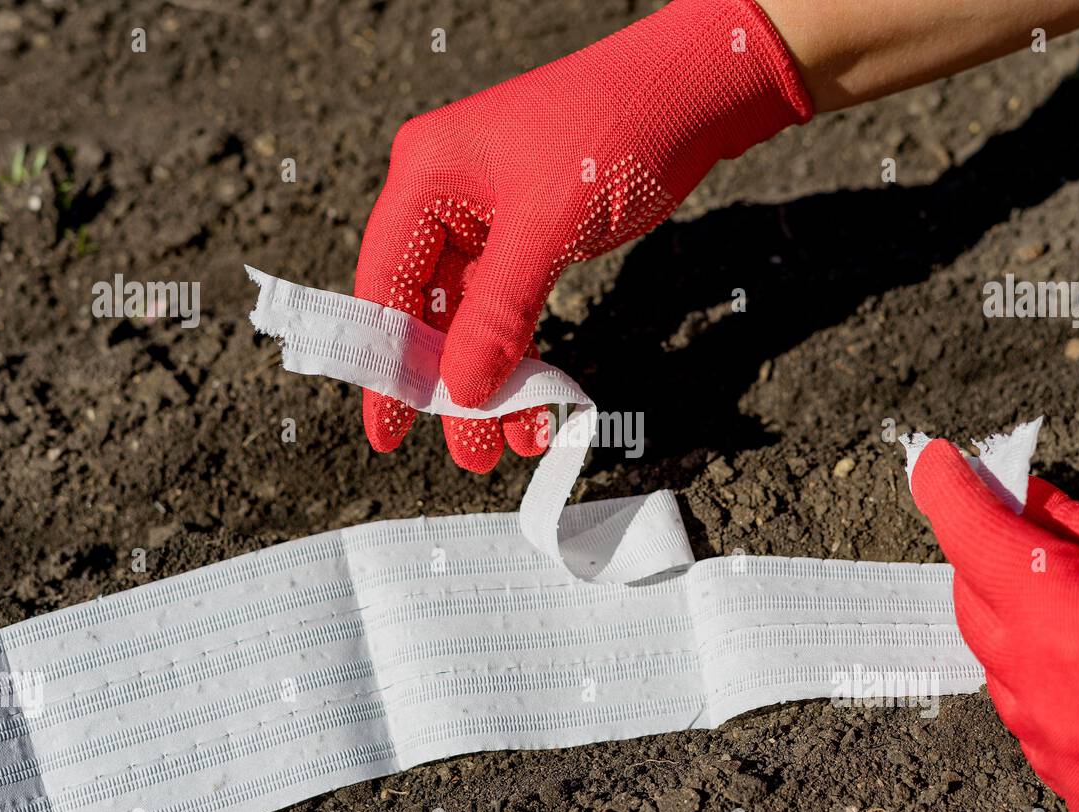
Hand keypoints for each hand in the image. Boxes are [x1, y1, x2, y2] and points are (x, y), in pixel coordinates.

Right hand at [355, 0, 810, 470]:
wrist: (693, 91)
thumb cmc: (616, 130)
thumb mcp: (549, 228)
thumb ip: (500, 314)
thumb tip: (464, 392)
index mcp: (427, 176)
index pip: (387, 286)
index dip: (386, 364)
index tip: (389, 432)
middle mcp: (445, 194)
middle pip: (429, 310)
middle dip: (451, 386)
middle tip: (470, 454)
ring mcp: (487, 214)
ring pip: (473, 317)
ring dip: (494, 379)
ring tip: (511, 443)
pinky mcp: (527, 231)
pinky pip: (509, 305)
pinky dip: (523, 352)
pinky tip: (538, 399)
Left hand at [912, 439, 1078, 811]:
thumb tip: (1030, 504)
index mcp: (1060, 622)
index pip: (972, 537)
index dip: (949, 489)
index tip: (938, 463)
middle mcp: (1045, 695)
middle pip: (976, 601)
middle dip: (992, 555)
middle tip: (1028, 523)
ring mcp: (1065, 752)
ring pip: (1000, 664)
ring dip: (1019, 620)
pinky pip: (1036, 722)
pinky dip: (1046, 681)